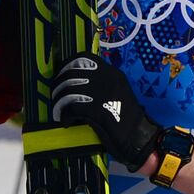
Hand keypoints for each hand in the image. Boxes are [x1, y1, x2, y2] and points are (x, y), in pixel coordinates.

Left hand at [51, 54, 160, 170]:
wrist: (138, 135)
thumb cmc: (127, 115)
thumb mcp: (117, 90)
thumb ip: (101, 82)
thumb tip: (77, 81)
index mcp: (110, 72)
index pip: (83, 58)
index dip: (66, 66)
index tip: (60, 75)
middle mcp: (105, 78)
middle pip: (71, 74)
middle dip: (58, 85)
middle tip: (55, 96)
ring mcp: (100, 93)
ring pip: (68, 91)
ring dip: (59, 102)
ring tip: (58, 112)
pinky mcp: (95, 109)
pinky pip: (71, 107)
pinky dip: (64, 115)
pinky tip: (65, 121)